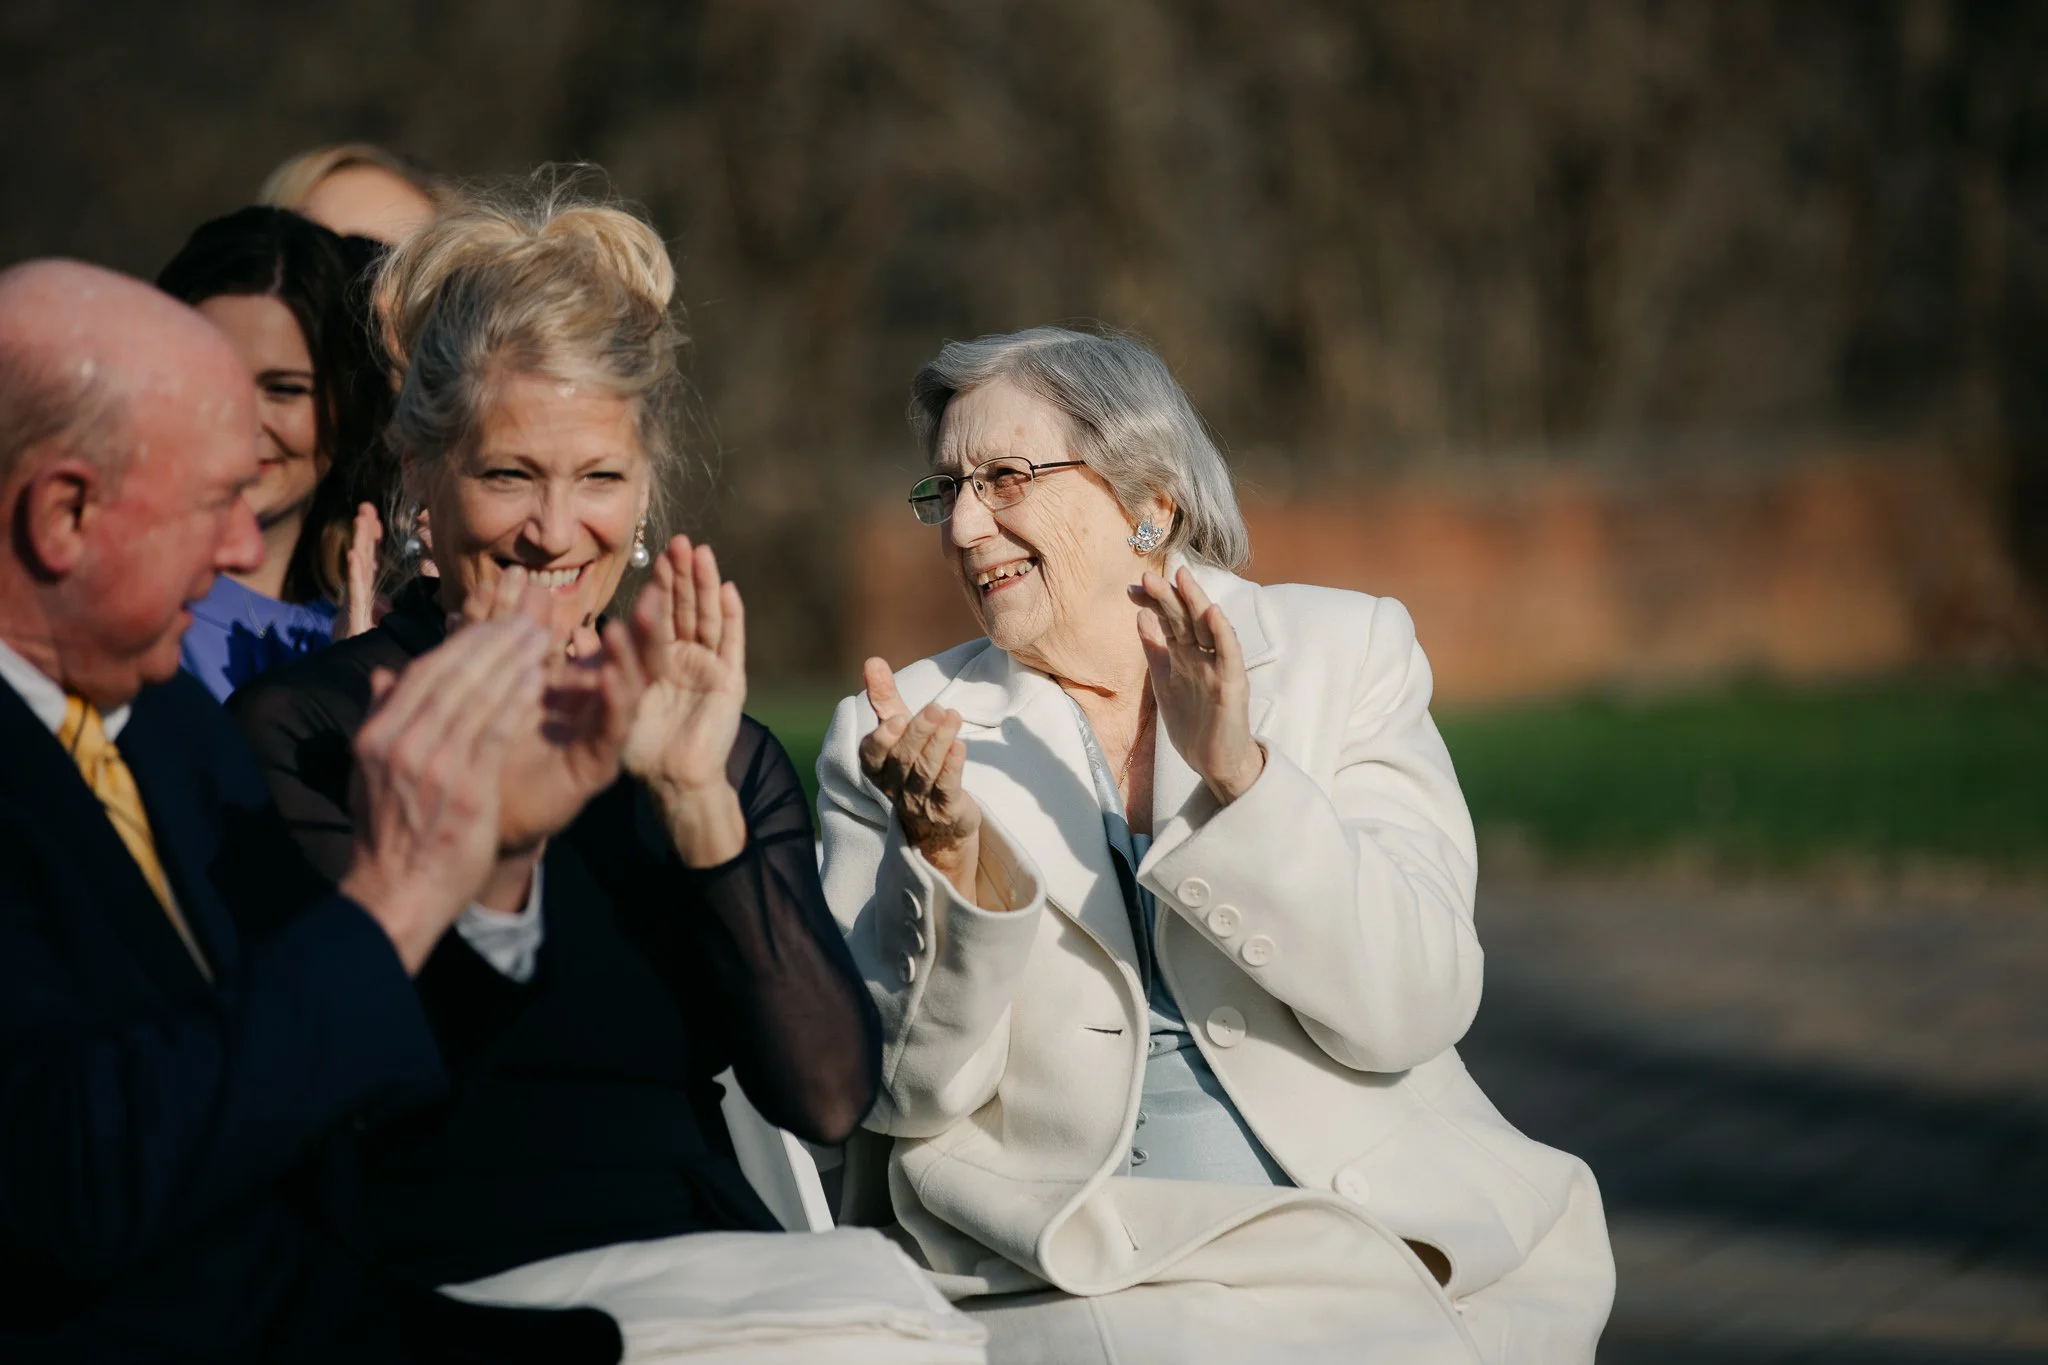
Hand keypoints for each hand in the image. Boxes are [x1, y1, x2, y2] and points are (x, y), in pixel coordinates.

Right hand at [338, 502, 382, 638]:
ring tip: (361, 521)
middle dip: (365, 531)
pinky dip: (354, 573)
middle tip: (366, 506)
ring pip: (359, 568)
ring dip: (360, 543)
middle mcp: (359, 592)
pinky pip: (355, 591)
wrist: (345, 666)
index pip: (371, 559)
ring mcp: (355, 601)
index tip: (374, 517)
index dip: (372, 538)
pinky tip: (353, 556)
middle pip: (364, 556)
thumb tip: (384, 600)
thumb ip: (379, 609)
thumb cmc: (358, 643)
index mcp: (367, 591)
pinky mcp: (353, 614)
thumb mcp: (373, 622)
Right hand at [339, 617, 547, 973]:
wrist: (398, 892)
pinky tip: (539, 680)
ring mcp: (433, 765)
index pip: (423, 672)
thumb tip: (383, 675)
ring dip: (512, 662)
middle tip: (527, 622)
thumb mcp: (366, 772)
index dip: (461, 644)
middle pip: (453, 676)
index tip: (491, 625)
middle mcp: (401, 743)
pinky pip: (496, 730)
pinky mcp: (466, 788)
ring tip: (541, 640)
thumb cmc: (389, 833)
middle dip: (494, 643)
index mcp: (376, 735)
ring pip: (478, 697)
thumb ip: (379, 719)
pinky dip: (517, 700)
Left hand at [464, 566, 649, 854]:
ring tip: (624, 627)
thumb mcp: (500, 673)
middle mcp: (600, 708)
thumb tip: (520, 580)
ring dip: (630, 659)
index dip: (634, 611)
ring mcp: (602, 737)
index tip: (650, 578)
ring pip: (630, 692)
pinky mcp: (598, 767)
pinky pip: (611, 731)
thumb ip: (509, 631)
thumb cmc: (489, 740)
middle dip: (648, 628)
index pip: (617, 642)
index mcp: (583, 683)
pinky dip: (613, 701)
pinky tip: (607, 675)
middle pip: (635, 662)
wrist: (478, 805)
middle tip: (658, 593)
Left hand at [621, 536, 748, 864]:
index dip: (659, 587)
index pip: (658, 615)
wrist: (673, 781)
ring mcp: (710, 668)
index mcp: (659, 660)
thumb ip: (596, 665)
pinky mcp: (730, 682)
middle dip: (684, 576)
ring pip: (708, 617)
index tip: (656, 556)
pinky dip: (731, 617)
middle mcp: (686, 659)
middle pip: (686, 609)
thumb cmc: (641, 746)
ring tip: (702, 554)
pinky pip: (731, 644)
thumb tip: (576, 631)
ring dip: (706, 585)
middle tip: (680, 542)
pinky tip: (727, 590)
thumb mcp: (613, 699)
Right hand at [859, 657, 982, 899]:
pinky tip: (960, 747)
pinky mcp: (946, 811)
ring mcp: (919, 802)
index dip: (882, 738)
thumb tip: (871, 661)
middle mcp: (894, 787)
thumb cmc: (914, 766)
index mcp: (878, 768)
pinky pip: (947, 789)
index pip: (871, 755)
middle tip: (936, 708)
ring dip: (938, 743)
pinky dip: (952, 768)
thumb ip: (884, 698)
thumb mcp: (899, 730)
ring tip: (953, 716)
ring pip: (925, 772)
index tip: (896, 718)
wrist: (939, 822)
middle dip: (919, 732)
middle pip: (903, 759)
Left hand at [1131, 567, 1263, 803]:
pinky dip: (1222, 633)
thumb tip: (1140, 616)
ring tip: (1182, 578)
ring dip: (1195, 602)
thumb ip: (1155, 651)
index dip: (1153, 602)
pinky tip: (1213, 612)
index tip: (1130, 588)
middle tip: (1146, 575)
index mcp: (1185, 655)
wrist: (1216, 762)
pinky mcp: (1232, 684)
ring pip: (1208, 628)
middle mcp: (1202, 656)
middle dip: (1167, 596)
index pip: (1168, 620)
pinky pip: (1228, 654)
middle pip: (1185, 618)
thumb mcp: (1165, 683)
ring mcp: (1218, 667)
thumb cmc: (1194, 724)